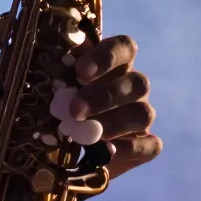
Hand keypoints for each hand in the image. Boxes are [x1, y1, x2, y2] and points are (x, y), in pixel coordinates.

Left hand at [68, 34, 159, 179]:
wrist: (64, 152)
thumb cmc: (60, 106)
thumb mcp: (58, 86)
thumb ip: (59, 72)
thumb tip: (50, 61)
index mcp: (116, 65)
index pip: (124, 47)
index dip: (106, 57)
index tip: (80, 72)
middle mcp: (133, 87)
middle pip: (138, 82)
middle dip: (105, 96)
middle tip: (75, 111)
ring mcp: (142, 115)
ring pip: (144, 114)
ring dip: (114, 124)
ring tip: (86, 137)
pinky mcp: (146, 145)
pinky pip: (150, 145)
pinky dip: (129, 149)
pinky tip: (106, 153)